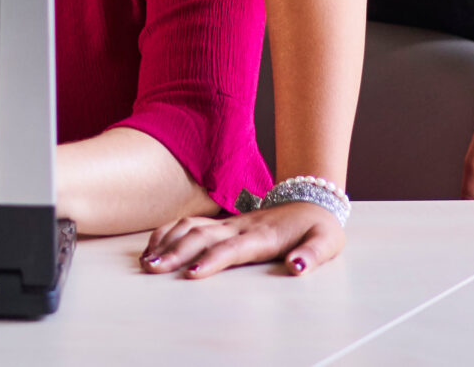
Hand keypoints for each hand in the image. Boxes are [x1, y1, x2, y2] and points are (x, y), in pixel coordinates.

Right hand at [139, 200, 342, 278]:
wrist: (312, 199)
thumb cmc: (318, 227)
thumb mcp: (326, 241)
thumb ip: (312, 254)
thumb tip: (297, 266)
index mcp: (263, 235)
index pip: (232, 248)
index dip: (211, 260)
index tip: (191, 273)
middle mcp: (240, 227)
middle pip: (202, 237)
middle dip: (176, 252)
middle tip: (154, 269)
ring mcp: (229, 222)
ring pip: (191, 227)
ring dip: (168, 242)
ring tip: (148, 261)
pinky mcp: (223, 222)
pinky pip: (189, 223)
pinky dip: (169, 232)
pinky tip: (154, 245)